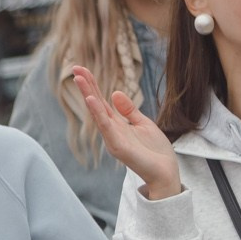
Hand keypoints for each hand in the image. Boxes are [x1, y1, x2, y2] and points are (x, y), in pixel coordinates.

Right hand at [70, 65, 180, 198]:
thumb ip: (129, 110)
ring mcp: (113, 139)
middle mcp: (111, 130)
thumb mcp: (143, 123)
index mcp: (118, 124)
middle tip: (75, 67)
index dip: (93, 84)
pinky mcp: (118, 147)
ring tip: (79, 79)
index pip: (102, 101)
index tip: (82, 69)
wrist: (165, 172)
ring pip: (97, 113)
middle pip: (96, 104)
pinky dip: (97, 113)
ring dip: (88, 95)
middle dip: (86, 85)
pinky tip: (91, 99)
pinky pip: (106, 127)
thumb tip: (115, 92)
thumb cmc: (155, 151)